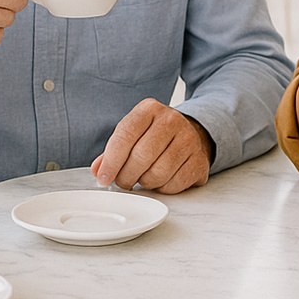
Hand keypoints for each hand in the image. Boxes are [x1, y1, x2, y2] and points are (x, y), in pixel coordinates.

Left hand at [91, 98, 212, 193]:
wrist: (189, 134)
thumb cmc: (154, 136)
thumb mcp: (132, 134)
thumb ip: (112, 151)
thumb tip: (98, 169)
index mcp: (149, 109)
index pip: (125, 135)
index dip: (111, 161)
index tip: (103, 177)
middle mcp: (171, 120)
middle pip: (141, 157)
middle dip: (126, 176)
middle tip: (122, 181)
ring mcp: (189, 139)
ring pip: (158, 173)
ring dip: (145, 182)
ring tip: (143, 177)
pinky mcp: (199, 160)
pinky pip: (173, 184)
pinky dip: (162, 188)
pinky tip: (161, 179)